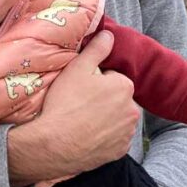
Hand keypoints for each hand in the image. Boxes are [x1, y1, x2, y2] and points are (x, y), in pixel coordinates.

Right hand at [8, 31, 139, 186]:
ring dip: (105, 119)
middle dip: (103, 100)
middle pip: (116, 99)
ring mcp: (127, 133)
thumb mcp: (77, 68)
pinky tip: (86, 136)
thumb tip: (109, 35)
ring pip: (116, 119)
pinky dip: (104, 138)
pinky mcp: (119, 151)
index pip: (112, 78)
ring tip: (81, 121)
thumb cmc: (65, 103)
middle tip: (79, 105)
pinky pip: (114, 139)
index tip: (80, 89)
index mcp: (125, 86)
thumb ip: (96, 49)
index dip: (95, 82)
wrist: (54, 144)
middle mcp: (132, 110)